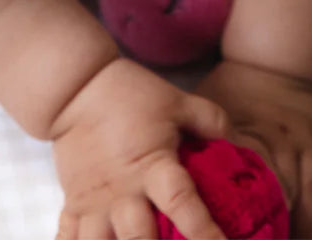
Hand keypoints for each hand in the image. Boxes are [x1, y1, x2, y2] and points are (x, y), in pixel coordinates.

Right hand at [50, 57, 229, 239]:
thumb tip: (237, 143)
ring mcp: (94, 202)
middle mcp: (123, 192)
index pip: (183, 205)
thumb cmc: (131, 94)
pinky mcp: (73, 204)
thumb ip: (210, 121)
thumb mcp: (177, 101)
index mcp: (153, 166)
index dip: (205, 234)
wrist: (77, 86)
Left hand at [194, 60, 311, 238]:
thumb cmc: (233, 91)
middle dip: (279, 224)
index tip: (239, 231)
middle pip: (285, 189)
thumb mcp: (209, 107)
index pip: (251, 176)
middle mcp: (284, 136)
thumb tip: (180, 180)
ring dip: (308, 222)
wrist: (273, 63)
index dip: (249, 209)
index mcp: (250, 130)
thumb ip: (200, 140)